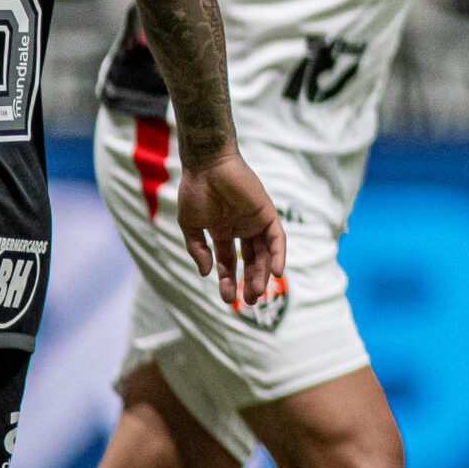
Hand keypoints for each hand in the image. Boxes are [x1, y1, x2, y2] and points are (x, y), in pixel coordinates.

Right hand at [177, 150, 286, 306]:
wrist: (207, 166)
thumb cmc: (195, 191)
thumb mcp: (190, 225)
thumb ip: (198, 249)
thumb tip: (205, 273)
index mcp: (222, 231)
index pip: (229, 261)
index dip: (228, 280)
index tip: (228, 299)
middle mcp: (241, 228)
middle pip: (251, 260)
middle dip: (250, 281)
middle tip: (250, 302)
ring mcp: (255, 221)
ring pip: (265, 252)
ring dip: (263, 273)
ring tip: (259, 293)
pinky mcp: (267, 213)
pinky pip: (277, 237)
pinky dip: (278, 254)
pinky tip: (275, 272)